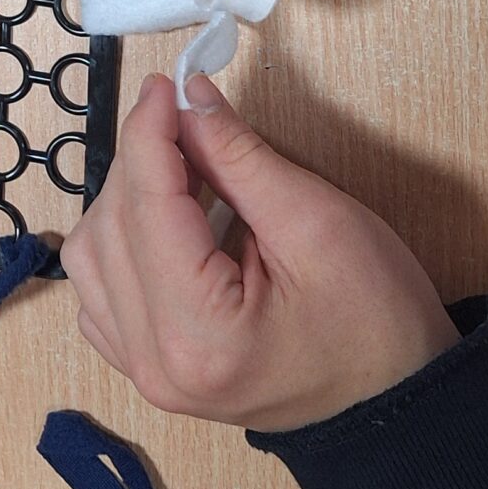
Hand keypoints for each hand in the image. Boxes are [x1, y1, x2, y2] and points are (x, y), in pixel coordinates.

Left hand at [60, 74, 456, 433]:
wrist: (395, 404)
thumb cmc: (376, 323)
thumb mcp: (318, 225)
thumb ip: (240, 158)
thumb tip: (189, 98)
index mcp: (199, 335)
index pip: (146, 208)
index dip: (151, 132)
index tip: (166, 84)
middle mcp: (154, 363)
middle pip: (110, 229)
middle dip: (142, 163)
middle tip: (188, 119)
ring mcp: (146, 373)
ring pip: (92, 258)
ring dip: (126, 202)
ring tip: (184, 171)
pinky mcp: (149, 369)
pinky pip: (102, 290)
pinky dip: (121, 242)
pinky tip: (168, 220)